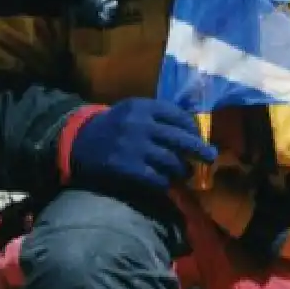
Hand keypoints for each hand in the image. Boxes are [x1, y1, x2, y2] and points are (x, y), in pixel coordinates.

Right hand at [64, 98, 217, 193]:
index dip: (193, 129)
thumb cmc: (114, 125)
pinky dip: (165, 181)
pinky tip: (166, 181)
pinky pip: (157, 177)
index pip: (178, 116)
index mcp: (143, 106)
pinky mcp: (127, 167)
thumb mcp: (133, 110)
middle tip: (211, 157)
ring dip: (182, 169)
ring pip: (171, 160)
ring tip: (185, 173)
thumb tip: (194, 127)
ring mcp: (133, 147)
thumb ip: (159, 115)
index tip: (199, 137)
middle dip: (199, 150)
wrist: (79, 141)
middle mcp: (140, 124)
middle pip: (181, 139)